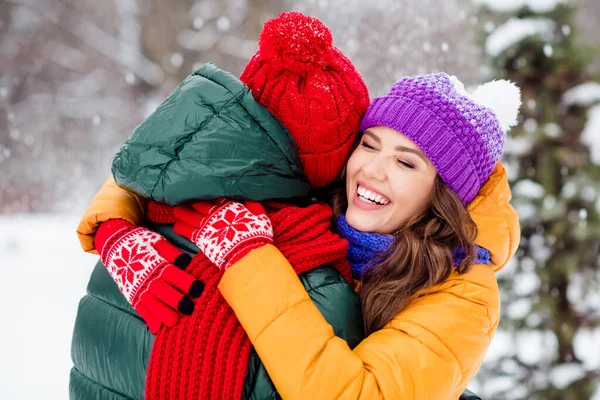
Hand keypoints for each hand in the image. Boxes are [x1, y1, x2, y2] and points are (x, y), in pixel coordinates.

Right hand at [95, 219, 203, 333]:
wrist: (114, 243)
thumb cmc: (142, 241)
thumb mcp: (158, 242)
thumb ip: (172, 254)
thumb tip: (186, 262)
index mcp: (157, 264)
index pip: (174, 275)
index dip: (187, 283)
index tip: (199, 288)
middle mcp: (148, 278)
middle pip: (164, 293)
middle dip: (177, 302)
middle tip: (190, 309)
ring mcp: (138, 289)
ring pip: (152, 305)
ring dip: (163, 314)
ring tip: (174, 322)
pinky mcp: (132, 296)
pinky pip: (141, 310)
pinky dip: (149, 319)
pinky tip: (157, 328)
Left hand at [173, 199, 272, 269]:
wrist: (247, 254)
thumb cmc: (256, 234)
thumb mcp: (260, 216)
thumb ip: (253, 205)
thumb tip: (249, 199)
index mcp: (229, 206)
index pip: (215, 196)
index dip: (208, 194)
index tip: (204, 192)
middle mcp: (214, 212)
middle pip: (198, 203)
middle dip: (191, 201)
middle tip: (185, 199)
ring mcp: (205, 224)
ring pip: (188, 214)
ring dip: (182, 212)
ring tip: (177, 211)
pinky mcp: (199, 238)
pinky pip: (185, 230)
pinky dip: (180, 227)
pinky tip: (177, 226)